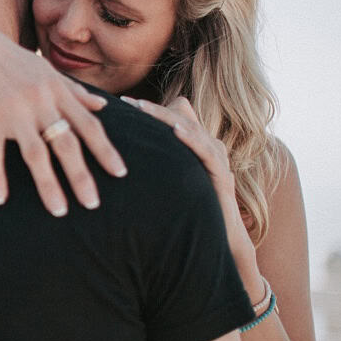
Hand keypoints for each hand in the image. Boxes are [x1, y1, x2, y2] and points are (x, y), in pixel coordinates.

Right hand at [0, 13, 126, 215]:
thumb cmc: (10, 59)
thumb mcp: (46, 71)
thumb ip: (75, 91)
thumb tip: (102, 105)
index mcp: (56, 91)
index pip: (88, 124)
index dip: (105, 150)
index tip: (121, 173)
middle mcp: (39, 101)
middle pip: (66, 143)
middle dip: (81, 175)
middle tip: (93, 205)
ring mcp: (13, 110)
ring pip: (35, 153)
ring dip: (48, 184)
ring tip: (59, 211)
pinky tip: (0, 199)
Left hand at [123, 95, 262, 297]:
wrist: (216, 238)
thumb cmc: (186, 210)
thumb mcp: (167, 183)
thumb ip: (152, 166)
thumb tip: (119, 158)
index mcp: (193, 144)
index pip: (173, 113)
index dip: (149, 108)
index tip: (121, 104)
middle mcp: (205, 144)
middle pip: (178, 115)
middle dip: (151, 108)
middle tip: (126, 103)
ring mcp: (215, 156)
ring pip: (189, 127)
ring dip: (164, 116)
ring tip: (142, 108)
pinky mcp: (221, 172)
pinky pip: (206, 149)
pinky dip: (191, 138)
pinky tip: (176, 131)